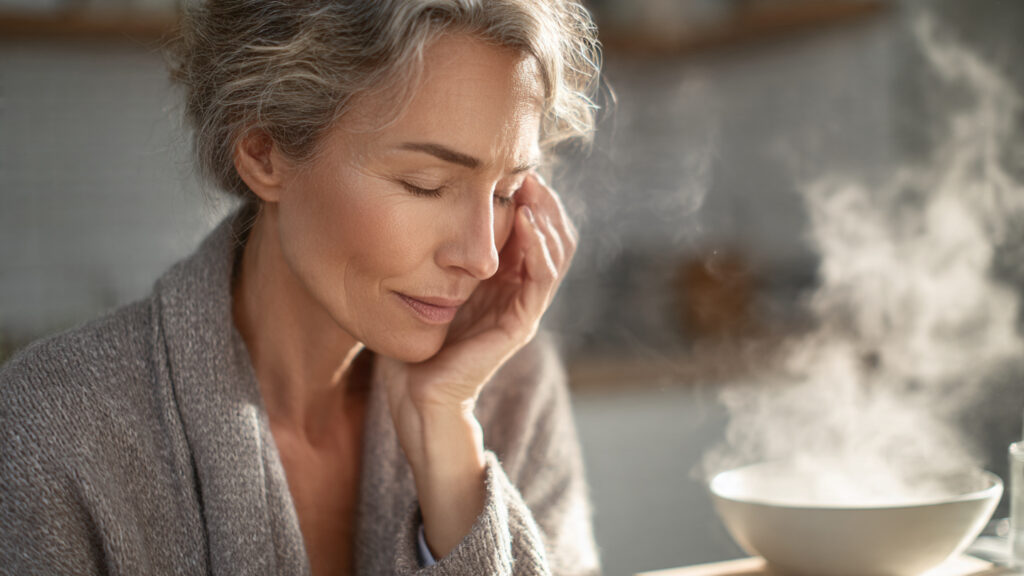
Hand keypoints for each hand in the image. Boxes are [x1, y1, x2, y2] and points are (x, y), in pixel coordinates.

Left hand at [377, 173, 576, 557]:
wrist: (415, 394)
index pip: (532, 228)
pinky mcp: (519, 325)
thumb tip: (424, 201)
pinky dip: (538, 247)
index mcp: (502, 280)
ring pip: (555, 252)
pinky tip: (525, 220)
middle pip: (551, 235)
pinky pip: (540, 280)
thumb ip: (439, 251)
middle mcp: (519, 292)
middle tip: (528, 166)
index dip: (529, 195)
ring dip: (548, 216)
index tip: (511, 163)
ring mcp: (523, 309)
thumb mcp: (427, 281)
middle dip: (544, 199)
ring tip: (532, 185)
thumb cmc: (415, 338)